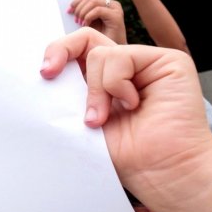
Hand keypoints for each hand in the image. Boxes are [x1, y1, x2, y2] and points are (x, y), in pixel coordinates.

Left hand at [40, 28, 211, 199]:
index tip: (44, 75)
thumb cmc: (125, 156)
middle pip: (84, 40)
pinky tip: (131, 106)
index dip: (56, 54)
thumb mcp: (81, 122)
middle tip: (49, 74)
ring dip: (96, 90)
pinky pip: (120, 57)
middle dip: (61, 51)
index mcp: (103, 83)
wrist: (159, 171)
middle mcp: (125, 70)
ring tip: (104, 118)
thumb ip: (68, 96)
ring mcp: (146, 64)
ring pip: (99, 54)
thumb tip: (43, 75)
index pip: (75, 53)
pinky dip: (117, 85)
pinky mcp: (168, 61)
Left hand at [67, 0, 125, 44]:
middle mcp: (112, 4)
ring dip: (83, 12)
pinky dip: (88, 17)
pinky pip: (98, 10)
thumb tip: (69, 8)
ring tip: (79, 23)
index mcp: (105, 4)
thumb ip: (81, 14)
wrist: (109, 52)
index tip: (68, 11)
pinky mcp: (116, 16)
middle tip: (75, 20)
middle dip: (79, 8)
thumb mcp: (86, 23)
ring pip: (94, 1)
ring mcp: (115, 9)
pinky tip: (85, 25)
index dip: (77, 1)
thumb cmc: (98, 39)